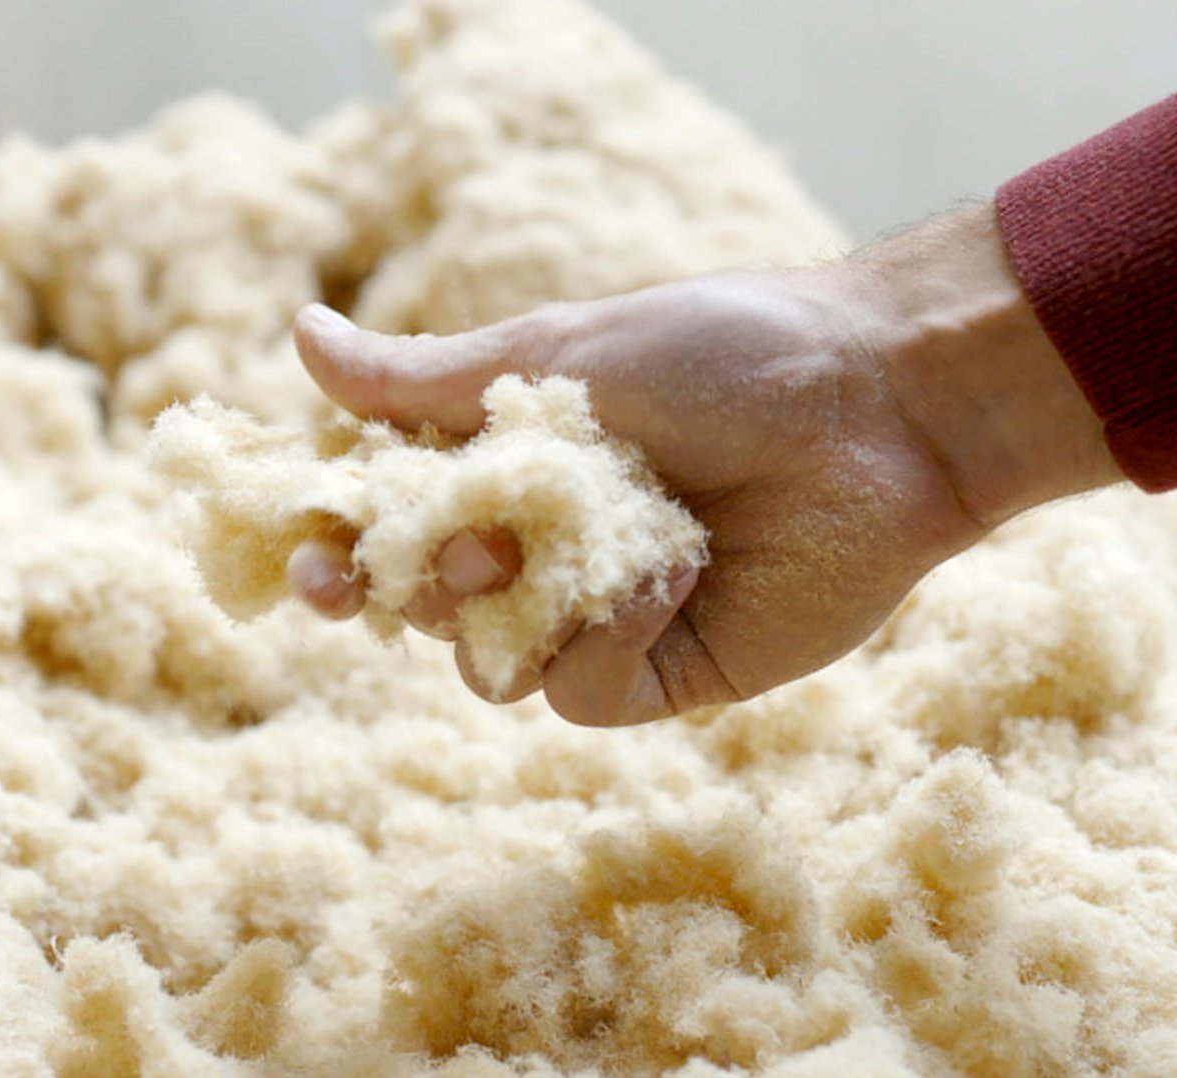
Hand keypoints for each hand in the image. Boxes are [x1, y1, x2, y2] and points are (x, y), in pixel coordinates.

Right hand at [287, 204, 1119, 725]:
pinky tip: (668, 569)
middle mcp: (542, 548)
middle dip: (397, 587)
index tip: (307, 552)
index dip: (336, 545)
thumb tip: (298, 341)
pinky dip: (604, 631)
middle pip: (420, 606)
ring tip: (542, 540)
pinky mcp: (663, 670)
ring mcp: (599, 616)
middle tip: (401, 562)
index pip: (389, 522)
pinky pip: (578, 689)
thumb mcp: (560, 352)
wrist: (877, 405)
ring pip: (485, 664)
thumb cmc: (724, 354)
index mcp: (507, 467)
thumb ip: (426, 379)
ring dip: (496, 607)